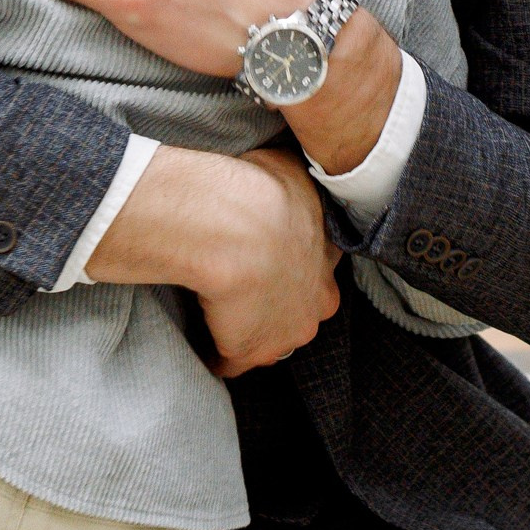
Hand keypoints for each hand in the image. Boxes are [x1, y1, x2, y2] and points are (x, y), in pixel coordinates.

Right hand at [86, 146, 340, 377]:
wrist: (238, 227)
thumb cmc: (261, 188)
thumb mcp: (287, 167)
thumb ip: (290, 179)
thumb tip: (281, 171)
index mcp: (328, 254)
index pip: (319, 267)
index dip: (295, 263)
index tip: (272, 256)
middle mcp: (318, 298)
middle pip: (304, 310)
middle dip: (282, 303)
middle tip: (248, 288)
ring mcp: (287, 331)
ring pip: (273, 337)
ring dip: (251, 329)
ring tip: (220, 314)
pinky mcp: (251, 352)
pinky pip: (232, 362)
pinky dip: (216, 354)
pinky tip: (200, 342)